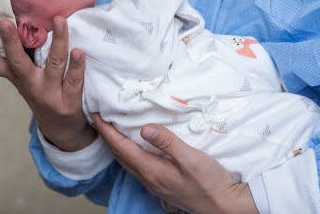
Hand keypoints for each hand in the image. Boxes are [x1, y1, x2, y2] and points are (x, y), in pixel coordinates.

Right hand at [0, 17, 95, 150]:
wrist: (61, 128)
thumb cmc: (44, 92)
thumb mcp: (27, 77)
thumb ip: (24, 54)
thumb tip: (24, 17)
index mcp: (17, 77)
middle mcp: (30, 84)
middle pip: (18, 63)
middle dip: (11, 42)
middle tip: (5, 22)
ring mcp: (49, 93)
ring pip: (54, 64)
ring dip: (58, 41)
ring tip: (60, 20)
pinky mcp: (68, 101)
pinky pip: (74, 80)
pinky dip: (77, 65)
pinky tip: (79, 51)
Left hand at [91, 114, 257, 213]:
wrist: (223, 206)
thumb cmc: (210, 182)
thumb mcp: (191, 158)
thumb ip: (167, 142)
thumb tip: (144, 128)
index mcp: (152, 171)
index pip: (122, 148)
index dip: (107, 132)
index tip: (96, 115)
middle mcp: (149, 179)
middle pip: (120, 156)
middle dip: (107, 137)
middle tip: (99, 118)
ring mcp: (155, 183)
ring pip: (128, 162)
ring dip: (117, 146)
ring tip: (112, 129)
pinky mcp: (162, 184)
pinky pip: (137, 166)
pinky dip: (129, 153)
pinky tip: (135, 146)